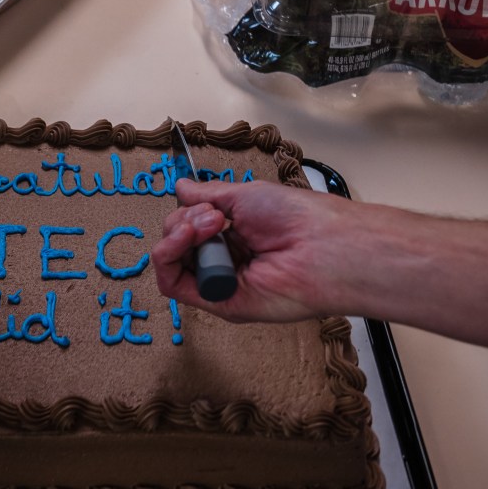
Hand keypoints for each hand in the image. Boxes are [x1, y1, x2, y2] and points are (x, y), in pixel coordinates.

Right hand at [152, 179, 353, 321]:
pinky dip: (167, 260)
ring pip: (170, 263)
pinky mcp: (215, 301)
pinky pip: (173, 286)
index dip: (189, 213)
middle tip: (213, 217)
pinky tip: (185, 241)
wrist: (320, 247)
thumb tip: (180, 187)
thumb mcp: (244, 195)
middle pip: (176, 242)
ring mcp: (218, 281)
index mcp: (232, 234)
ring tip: (205, 227)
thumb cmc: (295, 218)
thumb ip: (207, 194)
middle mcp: (224, 258)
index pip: (188, 225)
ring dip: (175, 238)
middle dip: (183, 222)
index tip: (210, 207)